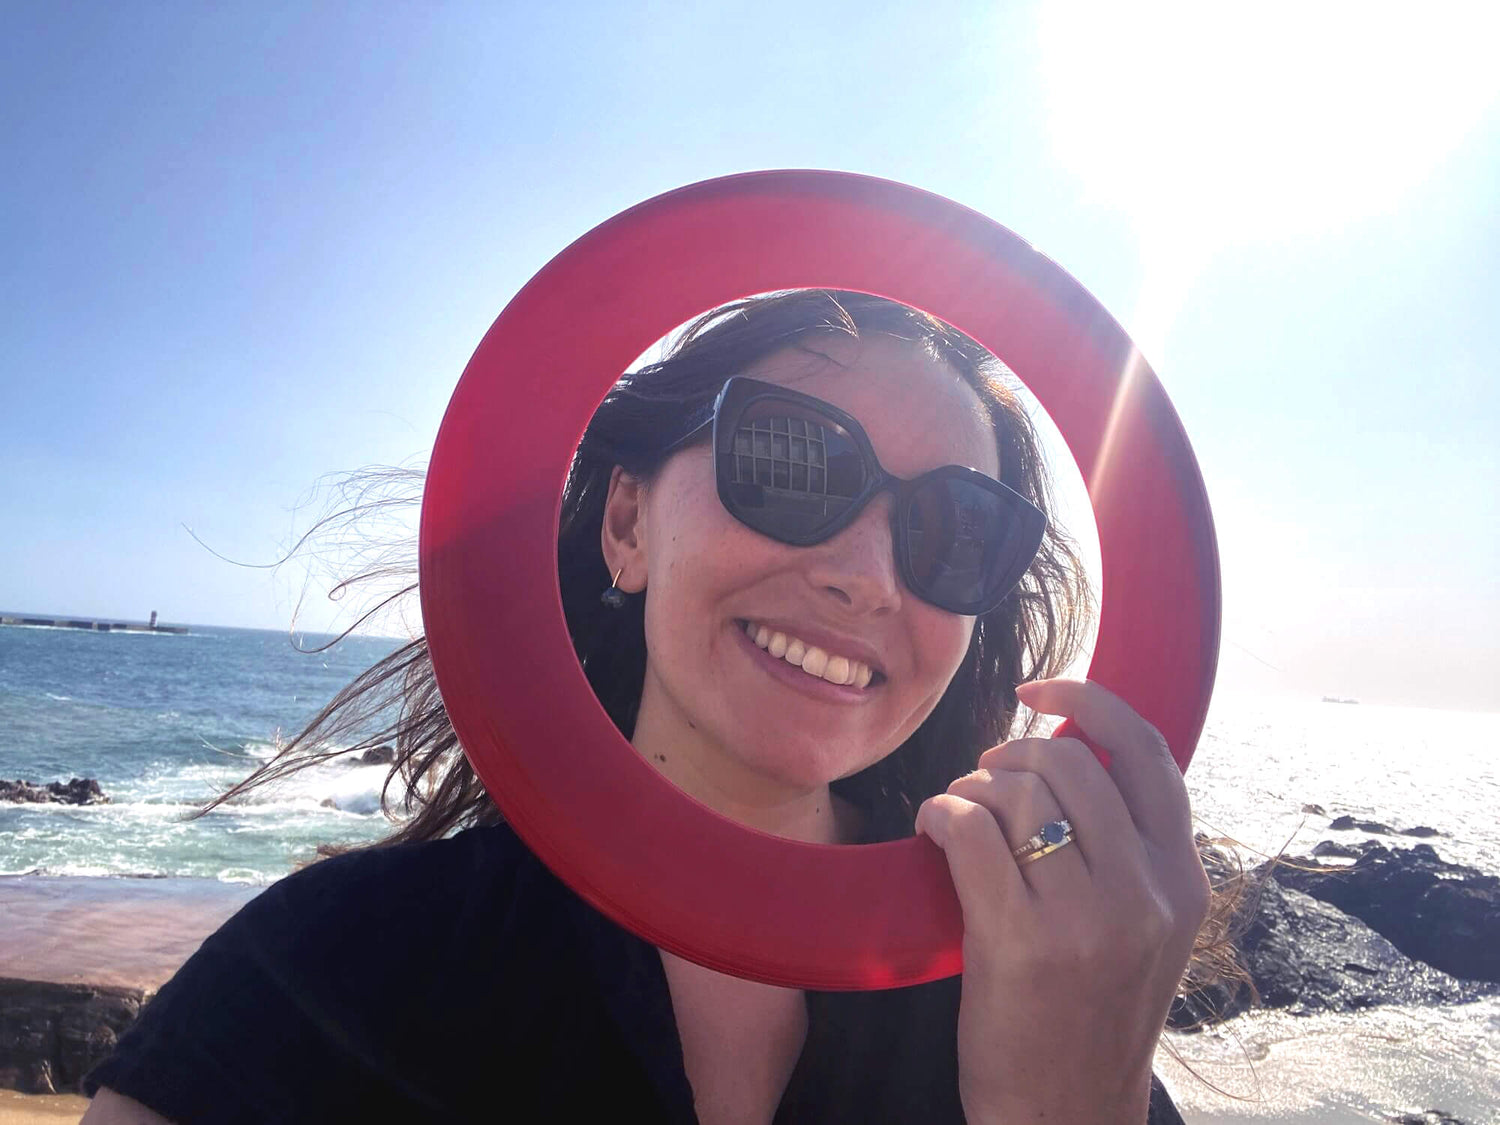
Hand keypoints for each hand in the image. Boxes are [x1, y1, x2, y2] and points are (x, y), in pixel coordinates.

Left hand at [913, 679, 1209, 1124]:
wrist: (1065, 1112)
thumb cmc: (1092, 1013)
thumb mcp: (1148, 929)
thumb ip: (1131, 849)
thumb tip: (1076, 750)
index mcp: (1182, 881)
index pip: (1148, 752)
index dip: (1092, 699)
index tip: (1045, 688)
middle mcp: (1145, 893)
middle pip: (1072, 760)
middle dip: (1015, 750)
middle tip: (989, 772)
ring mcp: (1085, 918)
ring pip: (1019, 791)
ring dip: (974, 786)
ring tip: (962, 810)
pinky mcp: (1018, 941)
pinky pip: (970, 830)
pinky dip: (942, 811)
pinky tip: (932, 827)